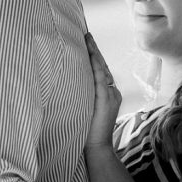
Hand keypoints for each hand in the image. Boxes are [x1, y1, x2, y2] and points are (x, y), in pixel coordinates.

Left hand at [84, 32, 120, 150]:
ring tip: (86, 38)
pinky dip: (95, 64)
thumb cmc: (87, 133)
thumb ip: (83, 97)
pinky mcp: (107, 98)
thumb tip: (69, 85)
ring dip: (94, 53)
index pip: (100, 71)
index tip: (86, 41)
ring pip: (102, 68)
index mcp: (108, 94)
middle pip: (103, 66)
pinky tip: (90, 54)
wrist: (97, 147)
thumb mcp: (85, 111)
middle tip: (86, 33)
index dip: (94, 56)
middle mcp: (112, 92)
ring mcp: (111, 95)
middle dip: (94, 50)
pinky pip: (100, 77)